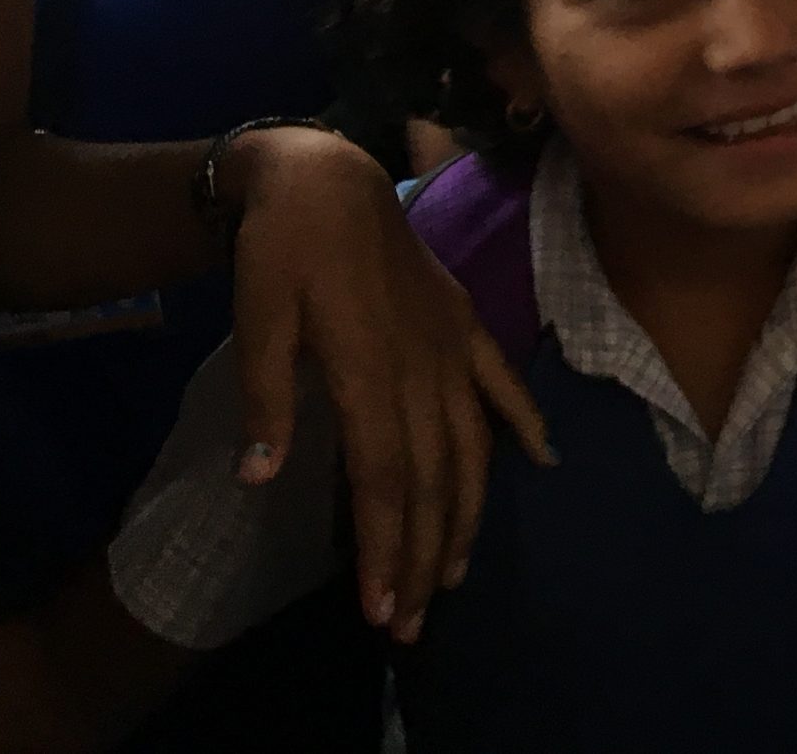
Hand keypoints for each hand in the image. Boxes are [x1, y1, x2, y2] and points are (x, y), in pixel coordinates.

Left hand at [220, 126, 553, 643]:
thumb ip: (265, 395)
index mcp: (370, 368)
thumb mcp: (255, 316)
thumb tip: (260, 476)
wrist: (325, 175)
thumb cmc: (280, 247)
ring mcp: (450, 342)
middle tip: (414, 622)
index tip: (383, 608)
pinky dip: (524, 421)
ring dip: (468, 513)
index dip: (388, 546)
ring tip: (458, 573)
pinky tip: (541, 461)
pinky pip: (501, 381)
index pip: (385, 477)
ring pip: (472, 444)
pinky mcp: (463, 321)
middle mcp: (422, 365)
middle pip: (434, 477)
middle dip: (425, 555)